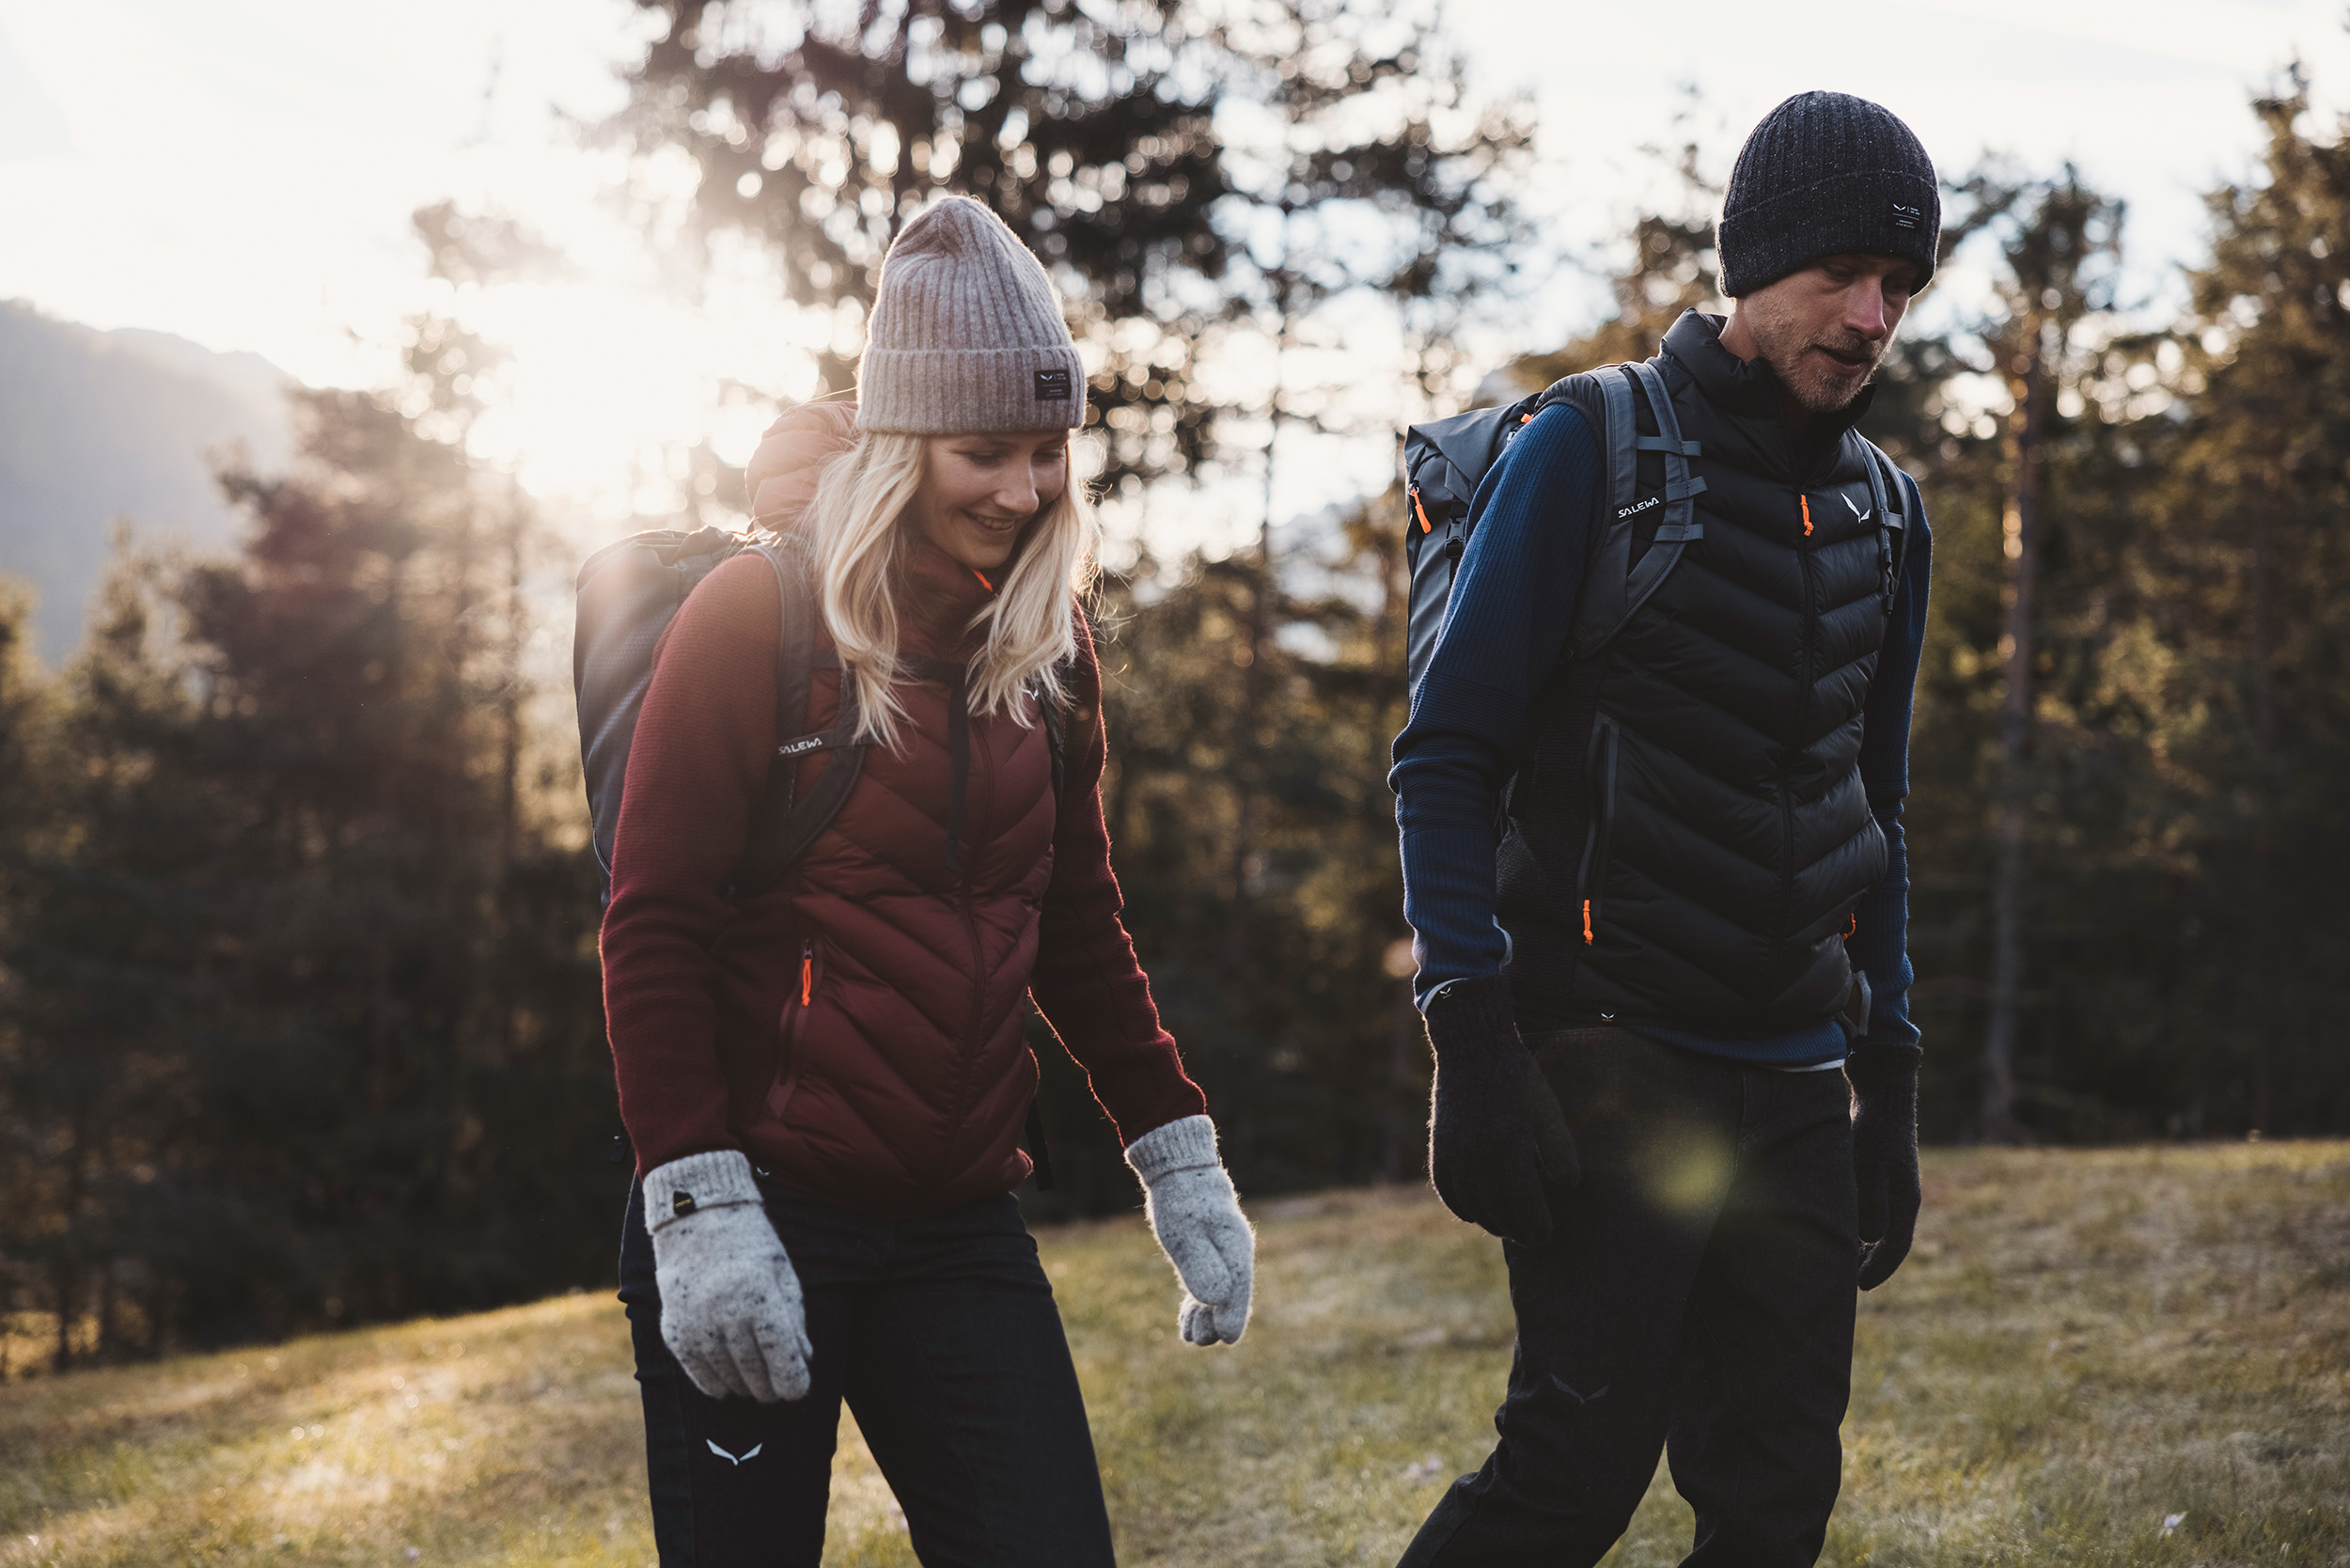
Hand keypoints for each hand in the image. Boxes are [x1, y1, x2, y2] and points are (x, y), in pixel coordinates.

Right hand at [643, 1151, 812, 1401]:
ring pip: (727, 1379)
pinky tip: (727, 1386)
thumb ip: (794, 1319)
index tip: (798, 1391)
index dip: (794, 1383)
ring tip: (755, 1387)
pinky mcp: (674, 1330)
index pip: (782, 1359)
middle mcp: (726, 1315)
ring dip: (744, 1388)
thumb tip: (804, 1361)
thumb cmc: (750, 1244)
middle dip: (770, 1389)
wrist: (696, 1217)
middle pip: (755, 1374)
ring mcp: (697, 1324)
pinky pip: (697, 1373)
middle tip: (778, 1393)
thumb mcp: (782, 1273)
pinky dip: (715, 1385)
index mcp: (760, 1298)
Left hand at [1125, 1115, 1254, 1344]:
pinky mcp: (1210, 1254)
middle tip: (1194, 1337)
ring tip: (1189, 1334)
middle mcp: (1235, 1254)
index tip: (1227, 1340)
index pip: (1239, 1289)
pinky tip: (1188, 1320)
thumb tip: (1218, 1300)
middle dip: (1216, 1322)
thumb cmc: (1181, 1201)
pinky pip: (1211, 1286)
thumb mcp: (1184, 1235)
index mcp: (1235, 1248)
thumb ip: (1201, 1266)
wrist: (1178, 1171)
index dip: (1234, 1317)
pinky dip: (1200, 1305)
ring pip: (1221, 1295)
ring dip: (1207, 1317)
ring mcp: (1224, 1255)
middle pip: (1232, 1298)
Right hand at [1424, 974, 1579, 1245]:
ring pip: (1472, 1205)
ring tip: (1509, 1227)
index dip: (1536, 1226)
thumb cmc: (1518, 1077)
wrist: (1472, 1047)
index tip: (1546, 1236)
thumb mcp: (1547, 1108)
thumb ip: (1560, 1149)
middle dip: (1517, 1230)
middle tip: (1532, 1239)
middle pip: (1497, 1210)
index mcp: (1508, 1144)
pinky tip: (1478, 1211)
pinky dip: (1463, 1207)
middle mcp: (1476, 1154)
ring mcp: (1453, 1153)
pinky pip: (1448, 1191)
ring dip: (1491, 1222)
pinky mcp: (1438, 1148)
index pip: (1523, 1203)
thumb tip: (1568, 1188)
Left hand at [1847, 1048, 1921, 1289]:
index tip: (1859, 1287)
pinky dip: (1859, 1225)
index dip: (1878, 1269)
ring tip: (1836, 1260)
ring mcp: (1894, 1185)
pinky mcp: (1881, 1173)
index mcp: (1905, 1200)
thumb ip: (1870, 1202)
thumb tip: (1868, 1237)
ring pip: (1880, 1227)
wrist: (1882, 1092)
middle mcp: (1904, 1197)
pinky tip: (1839, 1228)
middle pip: (1888, 1242)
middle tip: (1842, 1281)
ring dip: (1862, 1246)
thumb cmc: (1872, 1129)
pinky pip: (1873, 1210)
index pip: (1895, 1247)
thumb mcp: (1868, 1165)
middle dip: (1868, 1263)